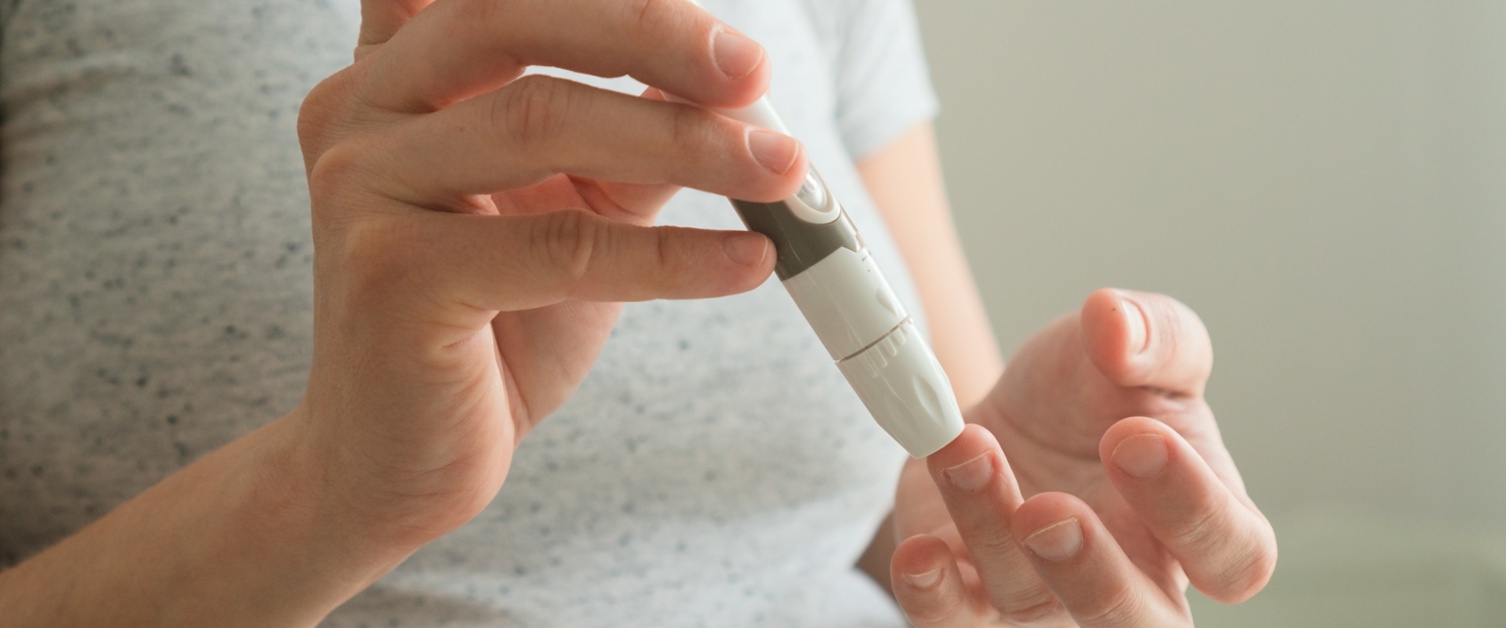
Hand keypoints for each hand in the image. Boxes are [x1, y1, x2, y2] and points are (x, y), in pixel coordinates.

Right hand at [285, 0, 806, 547]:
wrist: (395, 460)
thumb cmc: (488, 326)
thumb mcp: (570, 208)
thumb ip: (628, 137)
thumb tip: (730, 80)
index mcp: (394, 75)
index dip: (613, 0)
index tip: (717, 33)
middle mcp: (359, 111)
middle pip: (510, 20)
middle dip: (650, 34)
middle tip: (753, 72)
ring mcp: (364, 188)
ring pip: (541, 122)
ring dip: (685, 142)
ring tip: (782, 171)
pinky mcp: (394, 277)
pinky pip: (562, 247)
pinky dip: (672, 254)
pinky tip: (749, 262)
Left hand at [887, 289, 1275, 625]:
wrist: (1001, 414)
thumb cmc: (1087, 398)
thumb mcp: (1132, 344)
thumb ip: (1154, 332)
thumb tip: (1118, 325)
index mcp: (1196, 526)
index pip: (1233, 555)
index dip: (1192, 508)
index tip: (1131, 435)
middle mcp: (1132, 584)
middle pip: (1140, 627)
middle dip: (1095, 577)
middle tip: (1050, 510)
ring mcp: (1046, 604)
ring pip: (1028, 604)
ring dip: (989, 526)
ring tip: (967, 450)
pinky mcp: (968, 601)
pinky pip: (951, 624)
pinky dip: (930, 594)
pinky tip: (921, 549)